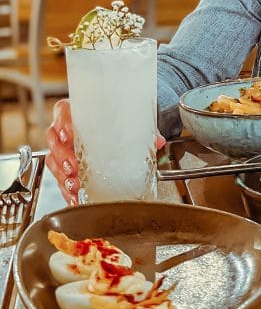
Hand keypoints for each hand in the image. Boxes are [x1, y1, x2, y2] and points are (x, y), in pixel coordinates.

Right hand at [45, 99, 166, 205]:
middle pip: (54, 139)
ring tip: (74, 184)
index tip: (69, 135)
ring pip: (53, 159)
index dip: (63, 123)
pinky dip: (65, 189)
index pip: (63, 112)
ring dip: (62, 174)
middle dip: (63, 155)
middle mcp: (66, 129)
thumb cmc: (113, 125)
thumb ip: (141, 132)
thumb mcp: (128, 125)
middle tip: (73, 167)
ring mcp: (62, 148)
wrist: (111, 132)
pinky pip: (58, 178)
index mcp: (79, 113)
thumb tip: (158, 141)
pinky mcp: (63, 167)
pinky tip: (74, 197)